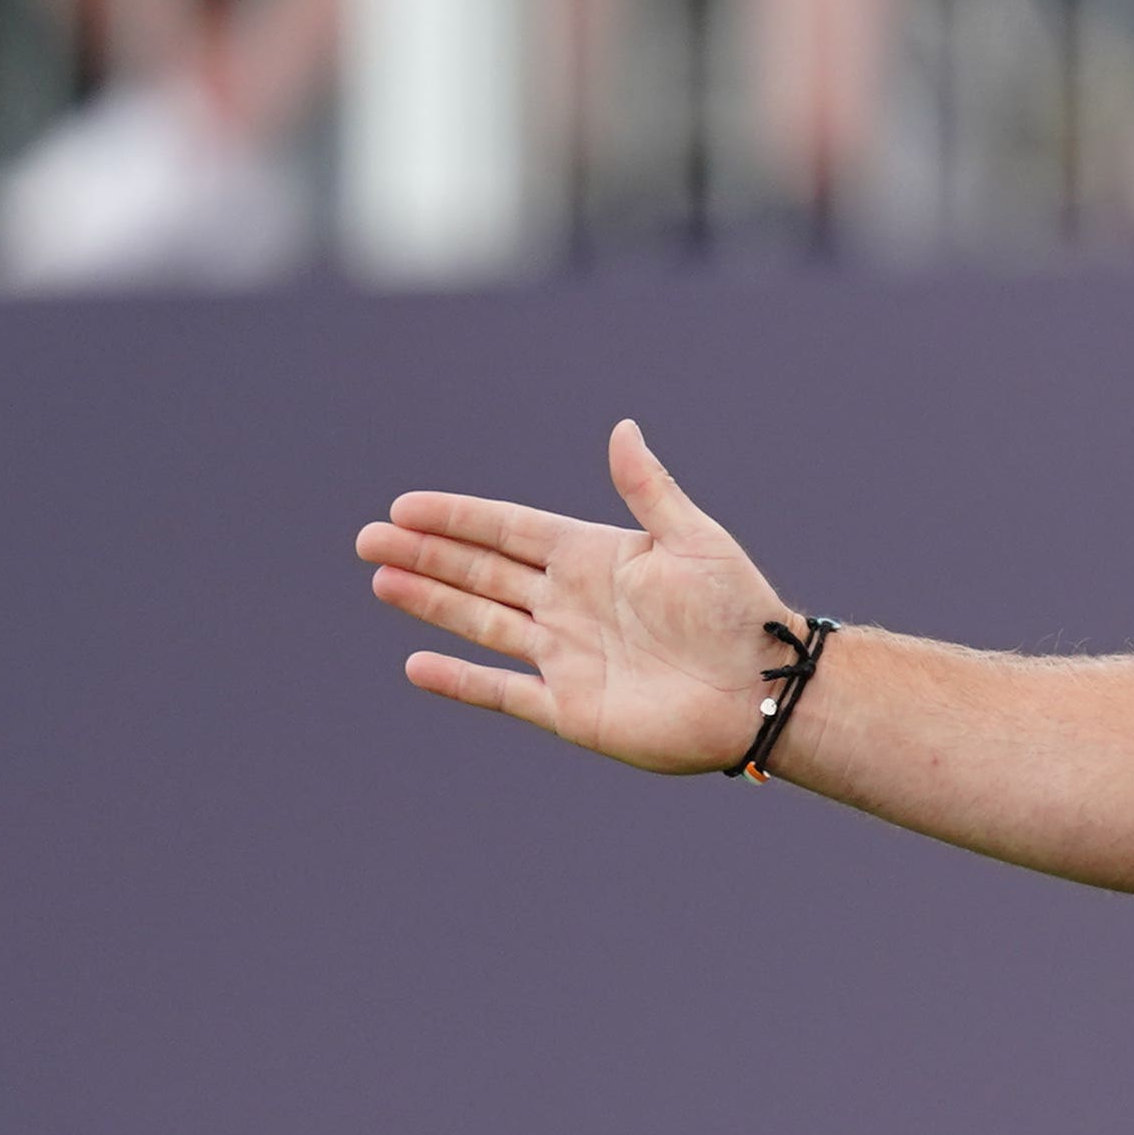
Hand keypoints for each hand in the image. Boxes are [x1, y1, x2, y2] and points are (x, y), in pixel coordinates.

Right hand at [358, 420, 804, 775]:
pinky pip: (502, 691)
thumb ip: (647, 489)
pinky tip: (417, 665)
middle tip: (367, 539)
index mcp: (595, 558)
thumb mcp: (694, 539)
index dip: (458, 518)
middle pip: (482, 572)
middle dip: (426, 554)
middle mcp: (570, 603)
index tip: (405, 506)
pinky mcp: (569, 706)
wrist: (765, 686)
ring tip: (381, 579)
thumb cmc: (739, 609)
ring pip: (481, 623)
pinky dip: (460, 681)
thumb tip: (622, 429)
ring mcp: (565, 655)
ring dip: (431, 602)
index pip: (510, 531)